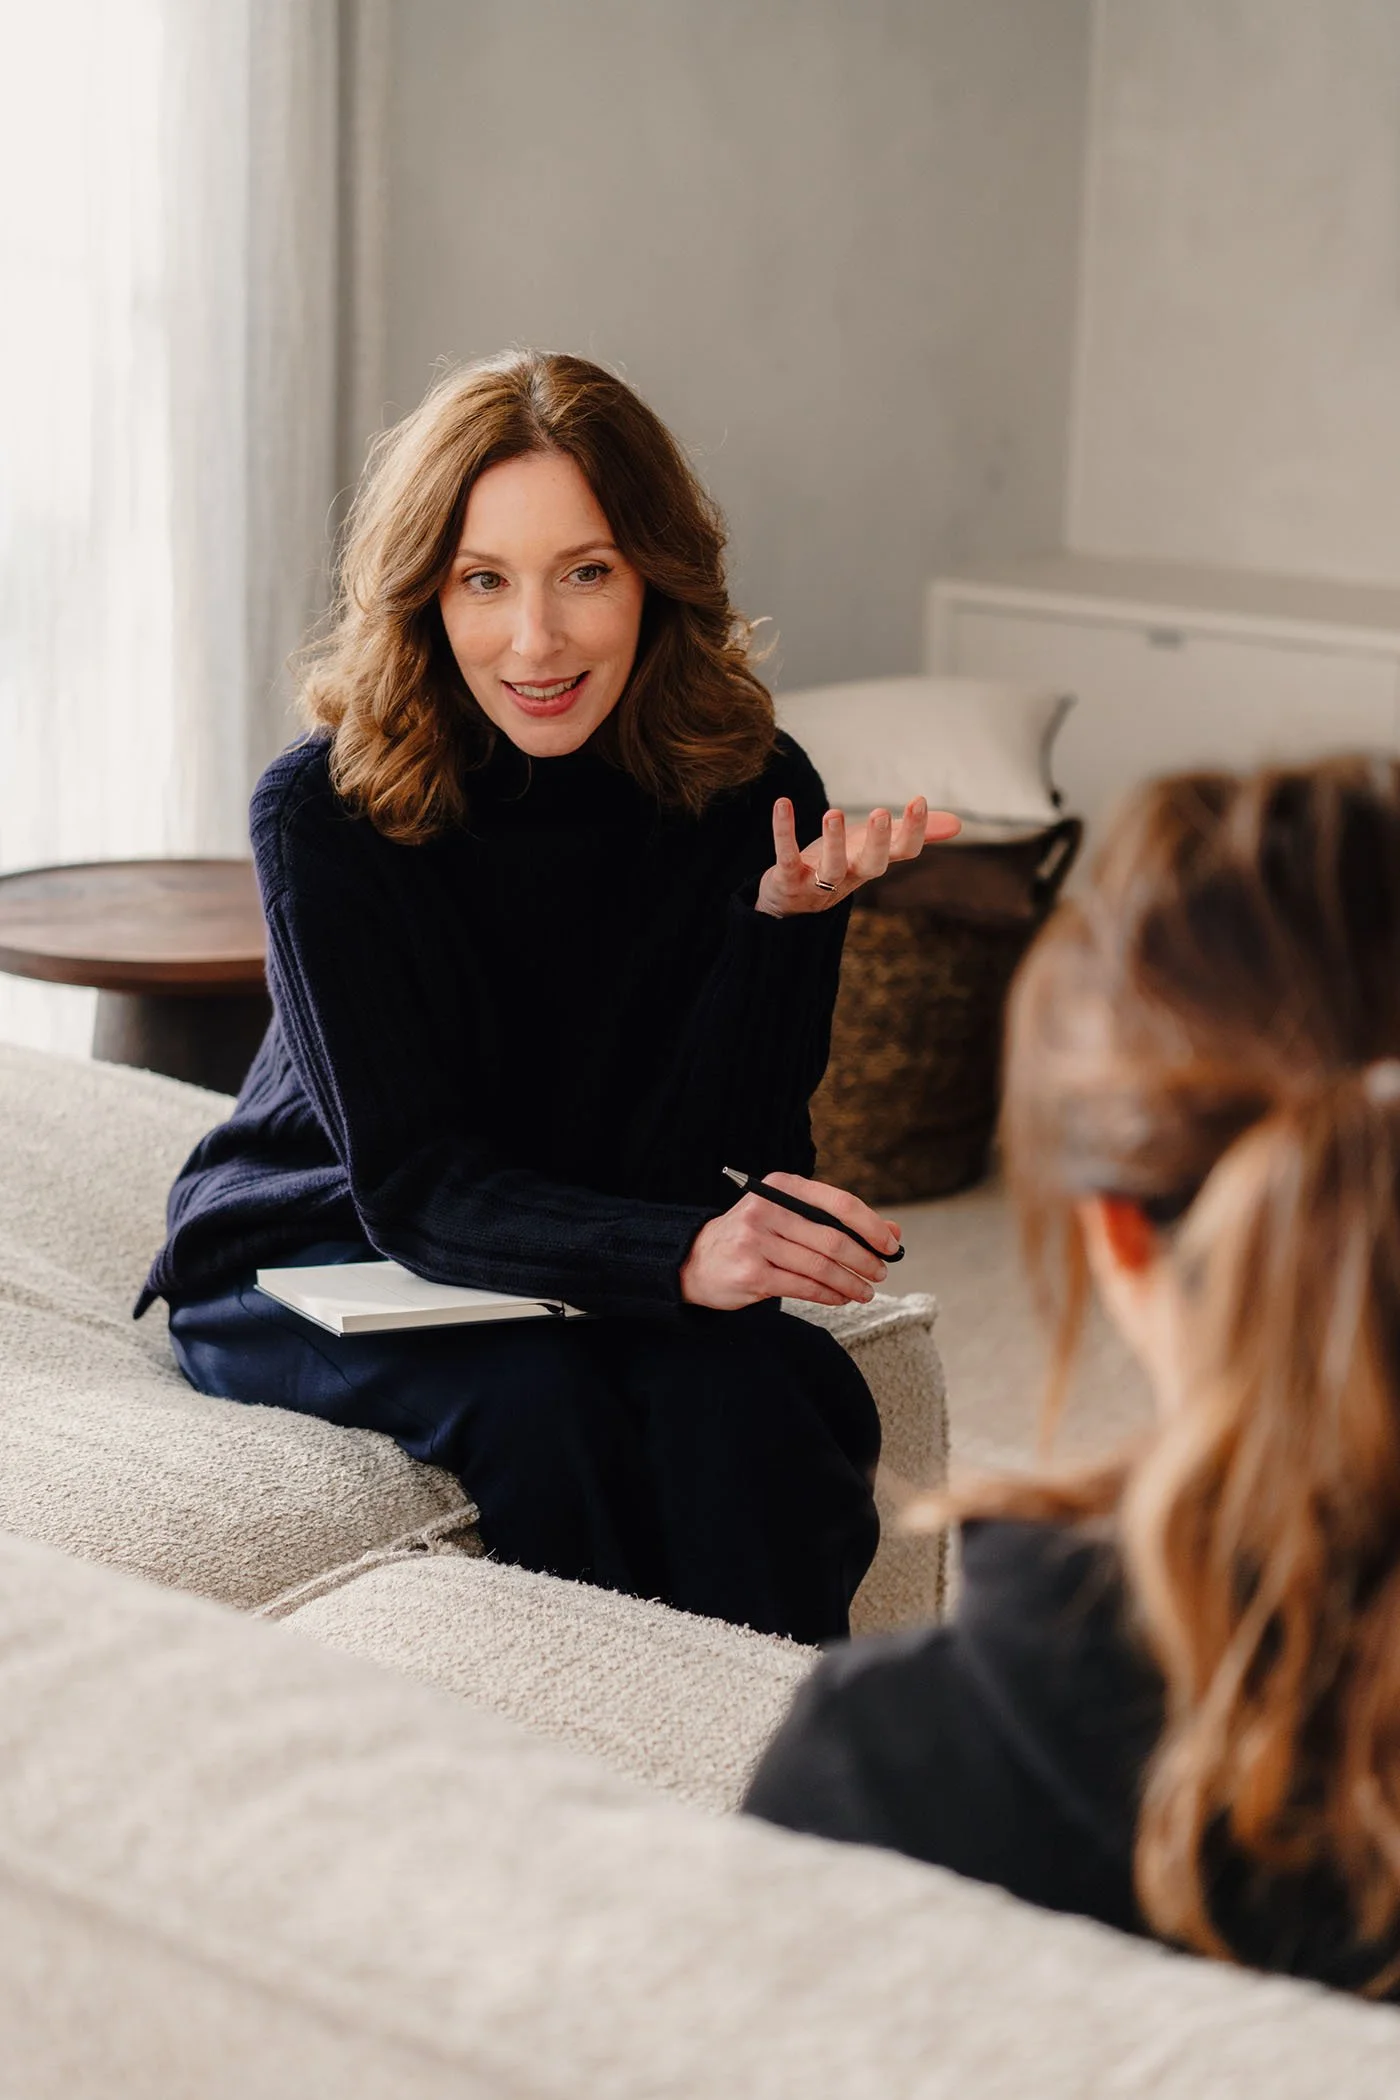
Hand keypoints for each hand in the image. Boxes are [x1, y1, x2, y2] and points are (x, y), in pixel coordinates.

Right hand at [679, 1172, 902, 1310]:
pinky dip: (829, 1295)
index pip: (838, 1202)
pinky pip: (804, 1286)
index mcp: (781, 1188)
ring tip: (865, 1291)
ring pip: (821, 1267)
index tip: (891, 1245)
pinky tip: (840, 1297)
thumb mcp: (790, 1218)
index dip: (871, 1226)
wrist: (695, 1260)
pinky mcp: (752, 1274)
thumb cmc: (753, 1238)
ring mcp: (756, 1242)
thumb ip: (837, 1222)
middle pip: (833, 1239)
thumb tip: (892, 1233)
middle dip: (865, 1260)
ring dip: (850, 1283)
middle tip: (880, 1273)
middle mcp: (767, 1210)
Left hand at [755, 797, 961, 916]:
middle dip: (878, 842)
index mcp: (872, 865)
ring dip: (833, 841)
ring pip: (831, 868)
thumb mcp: (873, 847)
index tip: (918, 800)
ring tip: (834, 812)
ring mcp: (818, 882)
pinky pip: (786, 856)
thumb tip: (958, 824)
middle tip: (881, 813)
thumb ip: (910, 835)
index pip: (901, 852)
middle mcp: (850, 877)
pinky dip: (784, 831)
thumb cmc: (839, 865)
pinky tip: (782, 803)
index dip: (912, 830)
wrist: (789, 901)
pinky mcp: (787, 880)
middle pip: (871, 866)